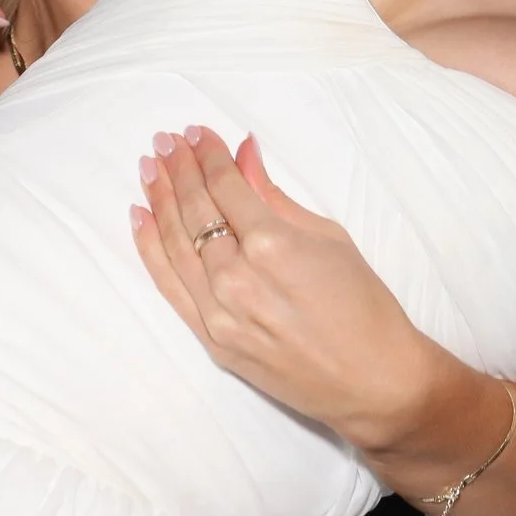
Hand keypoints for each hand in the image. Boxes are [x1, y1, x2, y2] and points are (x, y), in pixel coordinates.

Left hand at [131, 126, 448, 452]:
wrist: (374, 382)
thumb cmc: (364, 306)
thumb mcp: (328, 237)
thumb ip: (274, 195)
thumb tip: (244, 153)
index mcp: (272, 245)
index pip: (224, 187)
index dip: (207, 155)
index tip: (195, 132)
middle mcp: (237, 277)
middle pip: (194, 210)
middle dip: (178, 169)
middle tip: (164, 142)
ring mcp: (219, 313)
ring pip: (174, 245)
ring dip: (159, 201)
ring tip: (149, 168)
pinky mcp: (212, 341)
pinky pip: (169, 286)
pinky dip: (150, 249)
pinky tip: (140, 216)